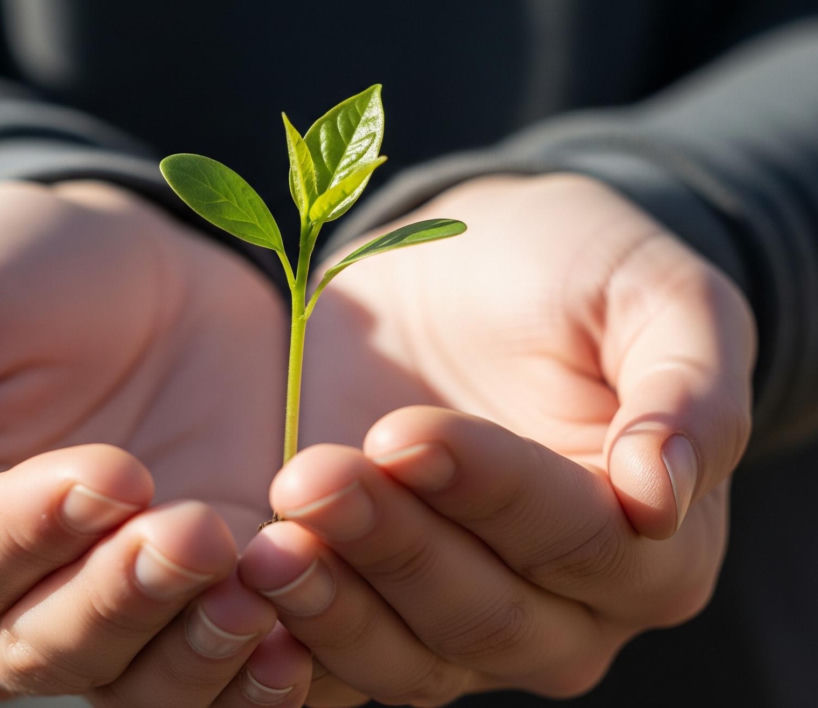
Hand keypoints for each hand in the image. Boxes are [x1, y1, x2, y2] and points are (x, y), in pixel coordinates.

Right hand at [0, 180, 310, 703]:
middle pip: (48, 644)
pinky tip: (298, 647)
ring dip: (195, 653)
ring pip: (136, 679)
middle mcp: (12, 594)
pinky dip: (254, 675)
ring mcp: (116, 601)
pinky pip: (219, 668)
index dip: (29, 533)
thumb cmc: (19, 274)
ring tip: (256, 599)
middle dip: (122, 599)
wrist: (146, 271)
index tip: (113, 473)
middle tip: (194, 532)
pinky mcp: (203, 594)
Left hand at [240, 173, 755, 704]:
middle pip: (487, 612)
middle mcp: (568, 605)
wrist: (473, 271)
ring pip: (410, 654)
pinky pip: (343, 655)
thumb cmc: (575, 271)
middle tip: (310, 477)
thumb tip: (665, 492)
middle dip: (395, 547)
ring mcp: (468, 619)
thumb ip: (688, 387)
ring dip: (333, 605)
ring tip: (265, 542)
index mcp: (654, 539)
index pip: (580, 538)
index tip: (404, 432)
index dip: (492, 491)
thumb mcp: (654, 294)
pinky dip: (293, 634)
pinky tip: (240, 582)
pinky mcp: (383, 604)